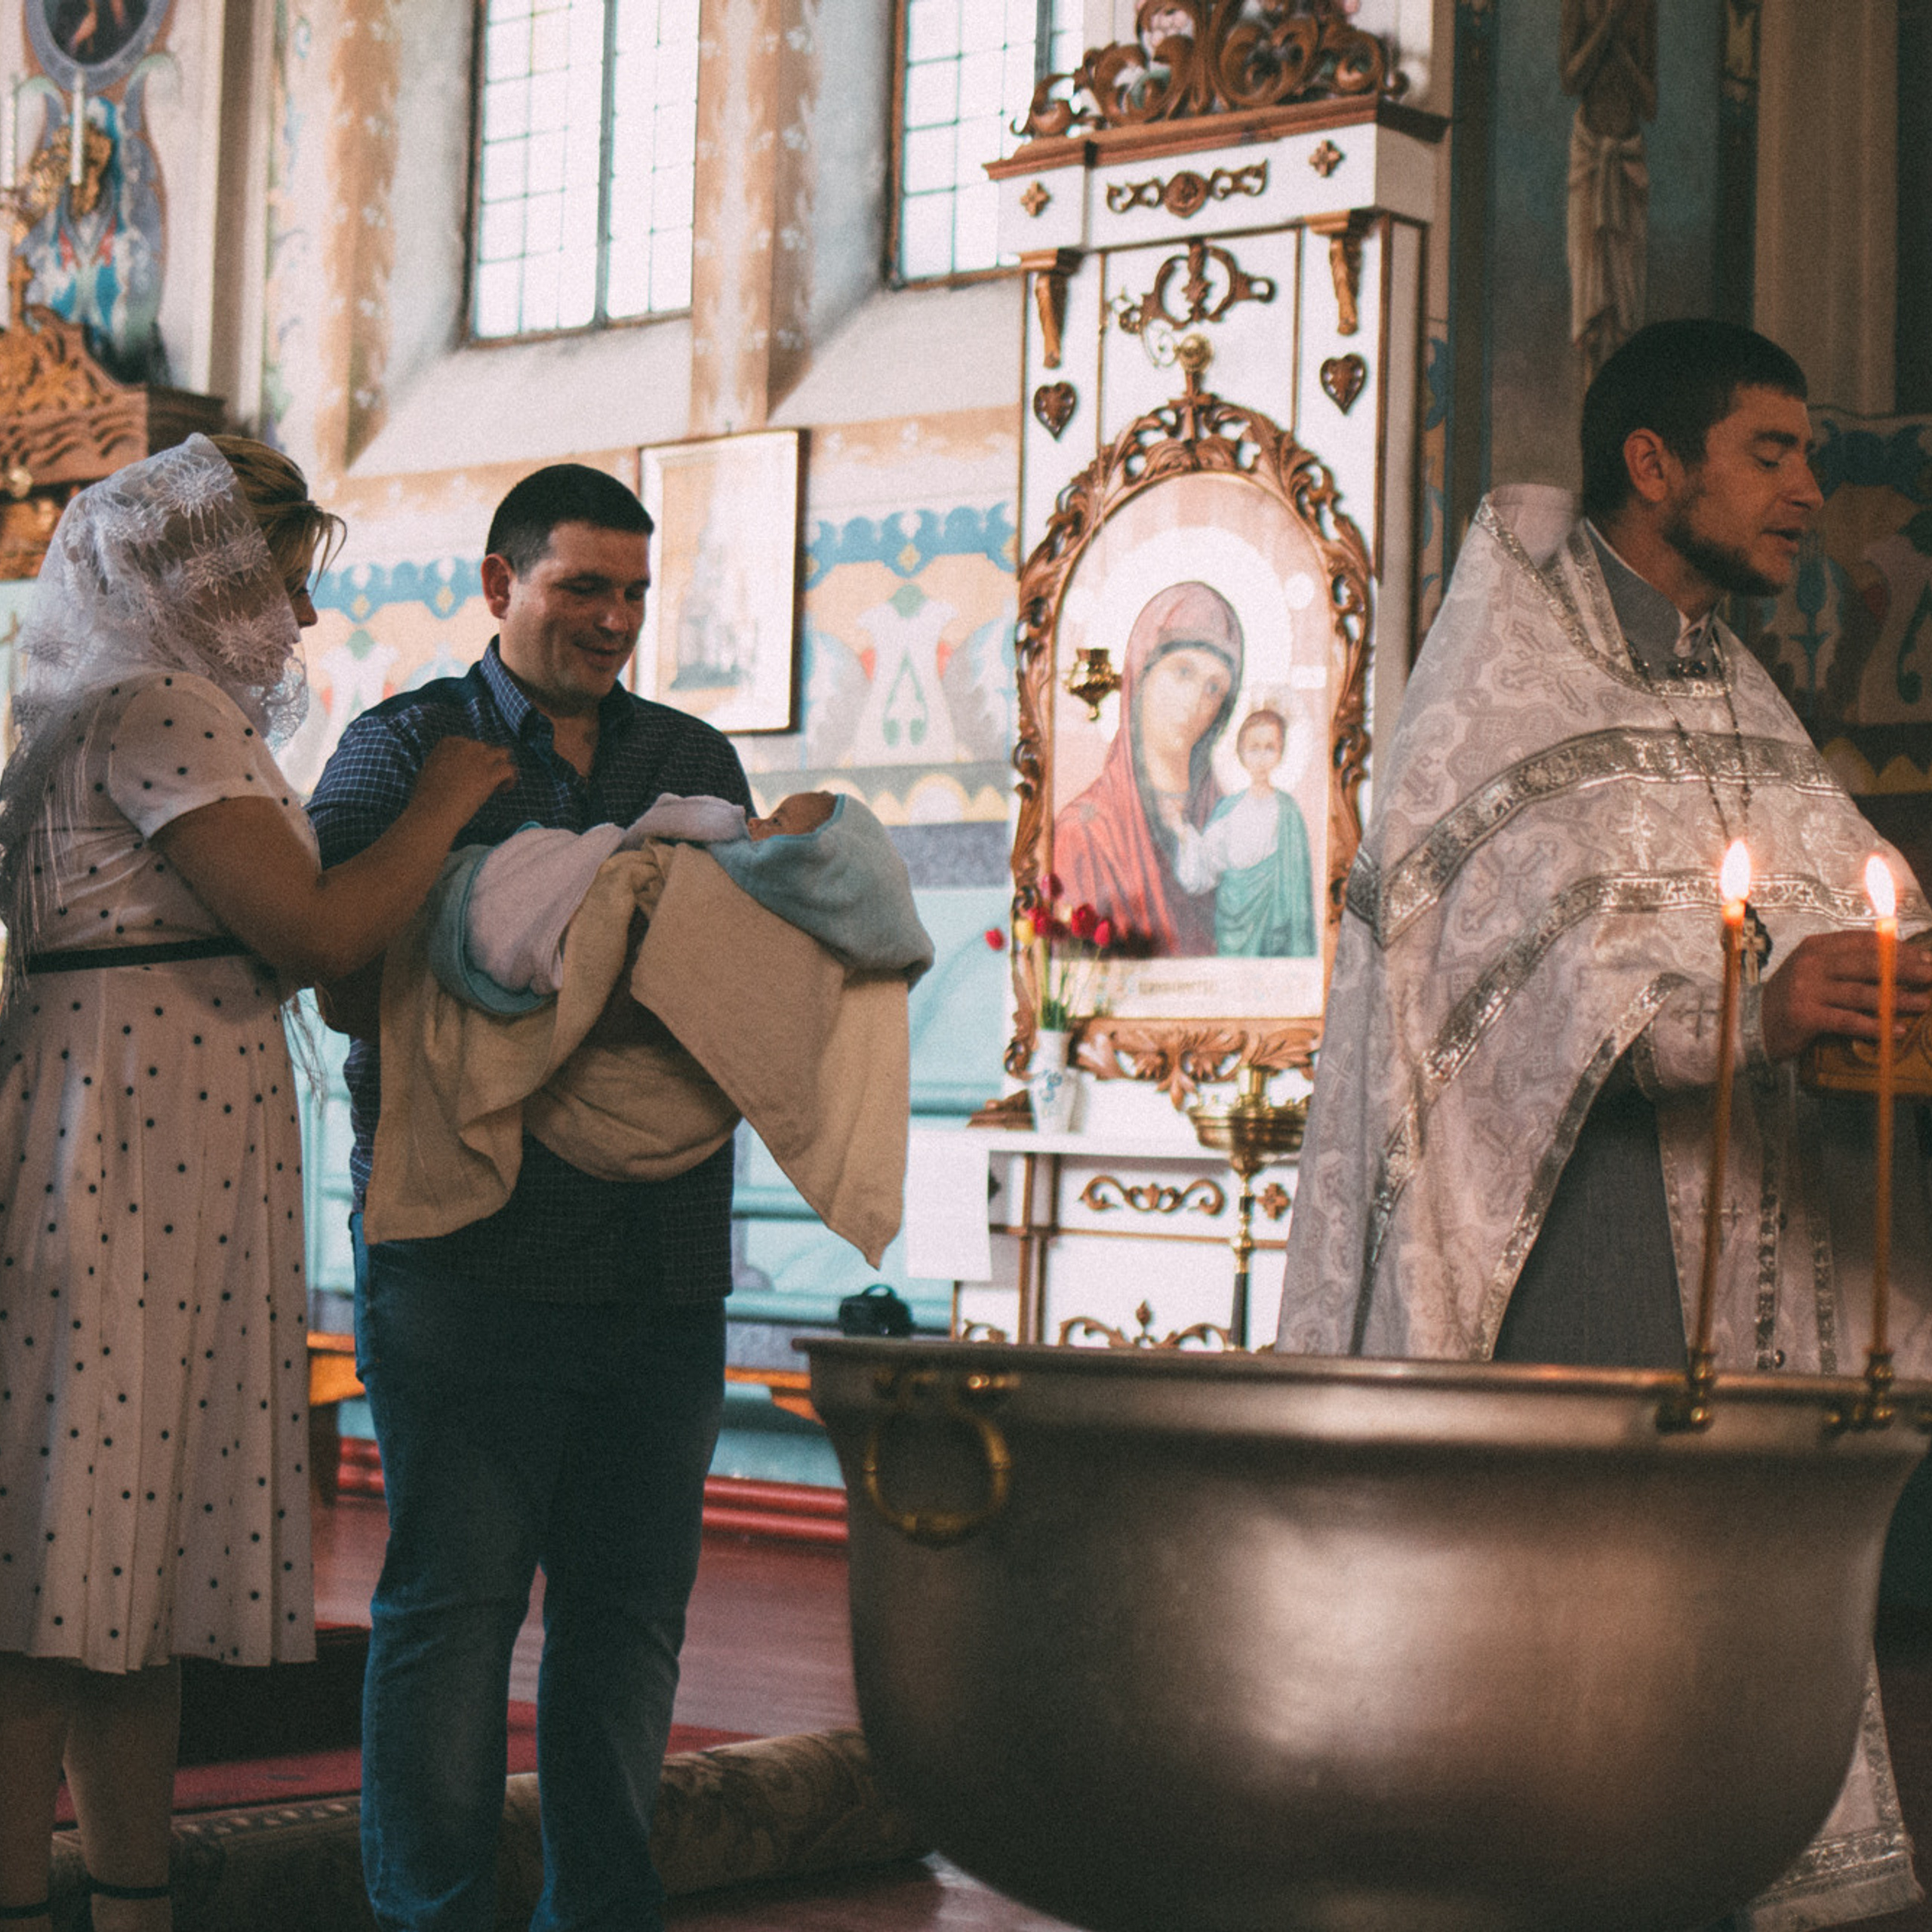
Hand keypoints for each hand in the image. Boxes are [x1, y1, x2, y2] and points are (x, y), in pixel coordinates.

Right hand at [414, 736, 516, 820]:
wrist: (432, 810)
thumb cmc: (426, 799)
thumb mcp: (428, 773)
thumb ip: (441, 766)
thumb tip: (446, 772)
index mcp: (448, 743)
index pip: (469, 743)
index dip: (474, 758)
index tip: (471, 773)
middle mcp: (466, 746)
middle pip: (487, 749)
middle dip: (488, 764)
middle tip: (483, 783)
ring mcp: (479, 758)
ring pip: (503, 753)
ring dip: (502, 766)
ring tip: (498, 784)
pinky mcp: (490, 774)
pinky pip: (510, 769)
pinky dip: (510, 779)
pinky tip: (503, 790)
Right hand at [1760, 929, 1931, 1060]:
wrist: (1750, 1023)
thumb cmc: (1792, 998)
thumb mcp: (1814, 971)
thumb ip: (1845, 963)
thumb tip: (1894, 960)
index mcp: (1816, 946)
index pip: (1865, 942)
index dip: (1899, 948)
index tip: (1927, 957)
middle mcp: (1811, 963)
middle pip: (1869, 963)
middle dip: (1907, 970)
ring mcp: (1806, 988)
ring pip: (1863, 992)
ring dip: (1899, 999)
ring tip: (1926, 1004)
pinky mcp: (1804, 1015)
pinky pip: (1847, 1020)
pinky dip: (1875, 1026)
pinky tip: (1896, 1030)